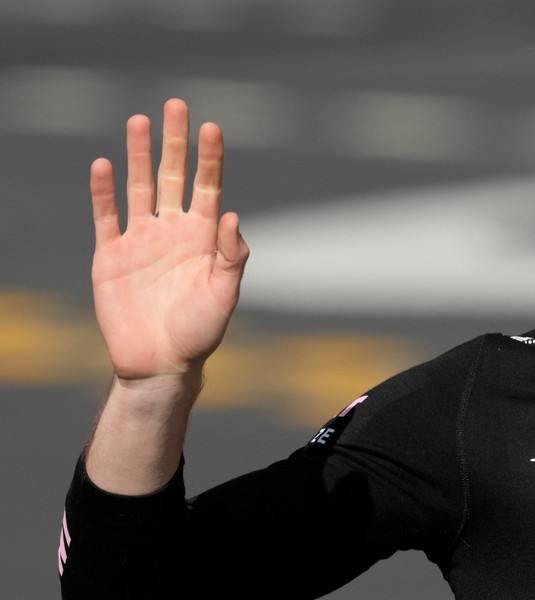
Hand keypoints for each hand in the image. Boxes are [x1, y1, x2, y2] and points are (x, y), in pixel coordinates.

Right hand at [91, 99, 248, 380]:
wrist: (161, 364)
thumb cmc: (200, 333)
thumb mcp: (224, 294)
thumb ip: (231, 256)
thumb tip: (234, 215)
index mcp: (203, 237)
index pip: (208, 186)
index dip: (209, 157)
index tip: (212, 127)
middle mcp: (172, 231)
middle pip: (172, 176)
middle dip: (174, 142)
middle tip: (175, 105)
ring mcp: (141, 240)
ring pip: (138, 187)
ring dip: (137, 155)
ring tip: (138, 120)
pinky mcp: (111, 256)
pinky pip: (106, 216)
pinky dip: (103, 192)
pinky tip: (104, 165)